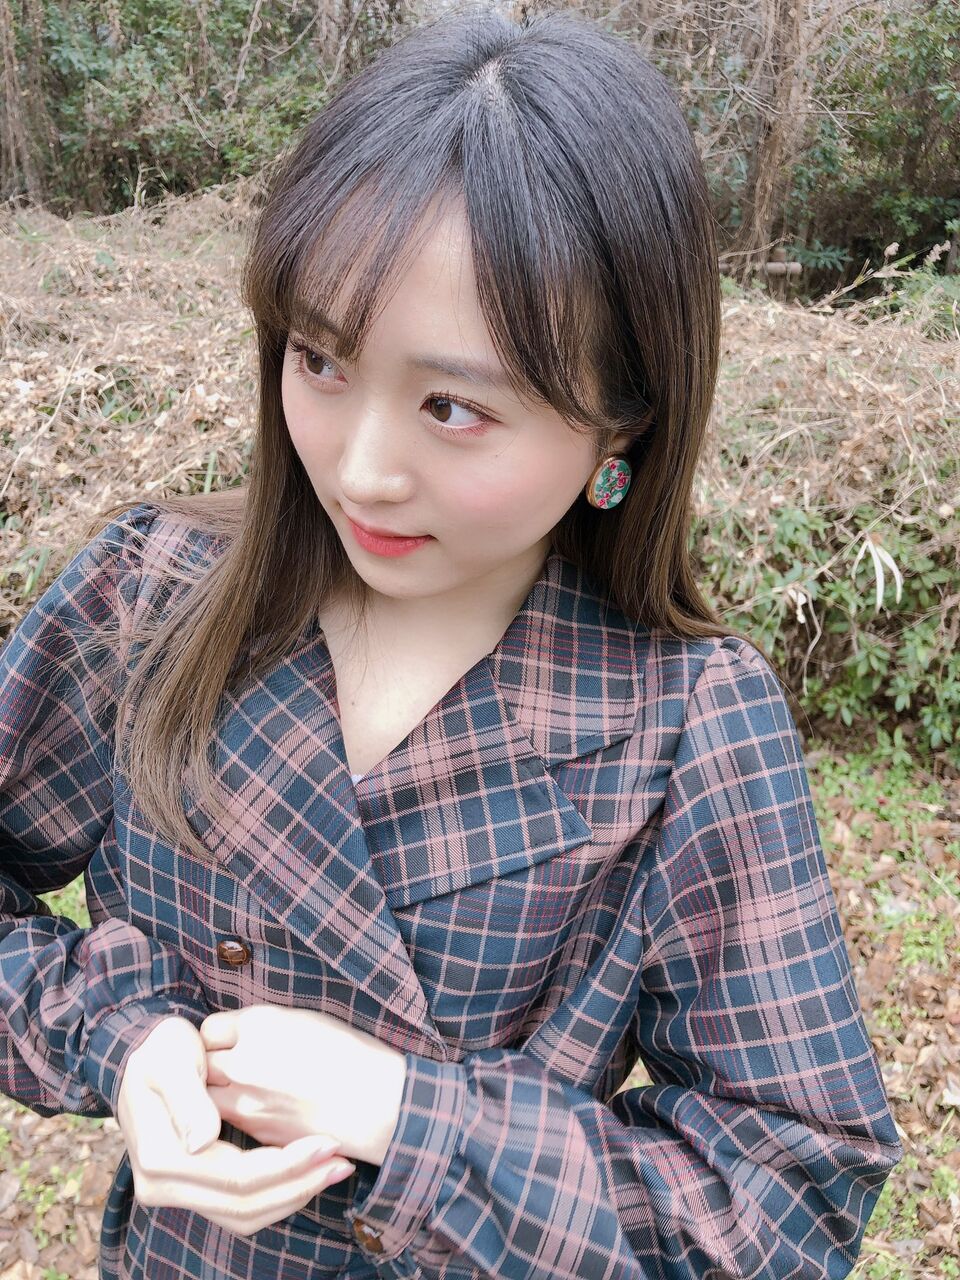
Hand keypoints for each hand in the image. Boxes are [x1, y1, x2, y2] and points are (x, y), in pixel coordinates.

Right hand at [116, 1015, 354, 1236]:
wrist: (140, 1057)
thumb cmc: (160, 1051)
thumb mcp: (169, 1061)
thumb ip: (188, 1100)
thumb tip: (203, 1141)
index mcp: (161, 1157)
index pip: (235, 1175)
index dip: (286, 1164)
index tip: (326, 1142)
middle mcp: (162, 1186)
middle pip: (243, 1203)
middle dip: (298, 1184)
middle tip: (341, 1160)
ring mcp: (175, 1193)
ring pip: (244, 1215)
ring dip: (292, 1196)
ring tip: (334, 1168)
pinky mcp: (192, 1191)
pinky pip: (239, 1209)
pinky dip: (276, 1197)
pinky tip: (307, 1175)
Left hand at [199, 1005, 406, 1164]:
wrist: (377, 1103)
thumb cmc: (350, 1053)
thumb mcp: (306, 1020)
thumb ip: (262, 1025)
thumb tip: (237, 1034)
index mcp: (258, 1026)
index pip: (209, 1029)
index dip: (220, 1035)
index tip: (231, 1039)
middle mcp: (244, 1063)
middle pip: (201, 1064)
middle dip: (212, 1064)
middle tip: (230, 1065)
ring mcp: (247, 1103)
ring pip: (208, 1098)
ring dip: (218, 1093)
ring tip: (243, 1088)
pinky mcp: (257, 1134)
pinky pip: (231, 1122)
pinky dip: (238, 1116)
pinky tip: (263, 1107)